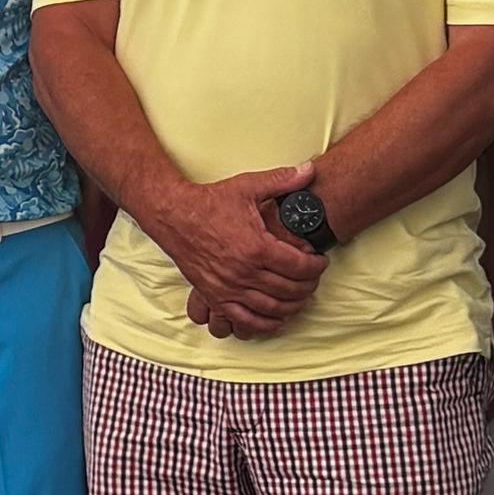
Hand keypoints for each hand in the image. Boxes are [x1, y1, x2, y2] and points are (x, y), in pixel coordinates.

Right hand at [145, 164, 327, 337]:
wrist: (173, 215)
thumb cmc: (210, 202)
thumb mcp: (247, 186)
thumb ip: (281, 180)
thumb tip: (309, 171)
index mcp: (257, 246)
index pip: (300, 267)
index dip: (317, 266)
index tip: (320, 261)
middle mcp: (245, 272)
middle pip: (291, 290)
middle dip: (309, 285)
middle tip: (313, 278)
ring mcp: (229, 288)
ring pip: (273, 308)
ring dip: (293, 305)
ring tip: (300, 295)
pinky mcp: (216, 296)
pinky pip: (246, 320)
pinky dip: (266, 323)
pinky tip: (276, 317)